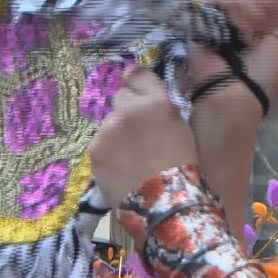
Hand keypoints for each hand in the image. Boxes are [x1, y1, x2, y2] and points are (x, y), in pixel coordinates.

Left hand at [89, 68, 198, 204]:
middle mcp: (127, 109)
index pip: (137, 74)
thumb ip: (163, 108)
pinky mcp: (94, 149)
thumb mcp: (182, 128)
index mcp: (155, 102)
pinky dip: (109, 151)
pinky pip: (101, 142)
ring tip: (131, 156)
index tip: (138, 92)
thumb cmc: (182, 167)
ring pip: (110, 122)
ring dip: (118, 132)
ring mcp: (107, 129)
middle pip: (120, 96)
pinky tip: (121, 167)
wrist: (163, 203)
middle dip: (128, 109)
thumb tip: (149, 100)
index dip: (137, 83)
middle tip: (138, 131)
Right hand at [189, 0, 277, 122]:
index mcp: (256, 20)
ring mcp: (217, 15)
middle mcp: (236, 15)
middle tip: (261, 22)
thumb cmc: (262, 72)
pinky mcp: (199, 18)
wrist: (234, 94)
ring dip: (247, 6)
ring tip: (249, 30)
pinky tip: (236, 24)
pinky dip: (230, 5)